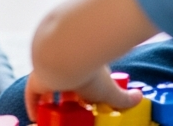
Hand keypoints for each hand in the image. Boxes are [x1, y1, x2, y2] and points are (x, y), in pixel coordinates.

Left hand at [24, 69, 142, 122]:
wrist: (67, 56)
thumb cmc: (89, 70)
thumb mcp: (110, 91)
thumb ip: (124, 98)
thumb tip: (139, 97)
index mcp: (85, 66)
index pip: (85, 83)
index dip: (85, 96)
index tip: (87, 107)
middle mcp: (67, 67)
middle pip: (66, 86)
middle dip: (69, 99)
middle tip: (71, 113)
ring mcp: (50, 71)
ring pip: (50, 89)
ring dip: (52, 102)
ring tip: (55, 117)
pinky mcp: (36, 79)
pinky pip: (33, 95)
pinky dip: (34, 106)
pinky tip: (36, 117)